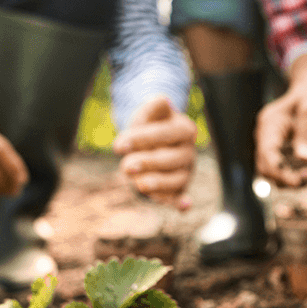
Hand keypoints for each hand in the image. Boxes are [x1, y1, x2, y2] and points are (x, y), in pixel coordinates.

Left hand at [112, 95, 196, 210]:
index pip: (165, 134)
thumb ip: (152, 108)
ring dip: (159, 184)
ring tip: (140, 184)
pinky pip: (180, 196)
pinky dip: (182, 203)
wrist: (153, 139)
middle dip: (148, 163)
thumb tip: (161, 100)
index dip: (142, 139)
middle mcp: (189, 152)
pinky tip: (183, 207)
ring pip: (176, 181)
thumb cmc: (149, 125)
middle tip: (126, 166)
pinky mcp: (178, 188)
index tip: (118, 146)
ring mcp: (185, 171)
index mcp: (185, 129)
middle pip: (172, 160)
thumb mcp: (148, 113)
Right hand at [255, 78, 306, 187]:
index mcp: (269, 124)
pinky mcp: (280, 153)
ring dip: (294, 178)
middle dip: (288, 178)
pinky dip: (298, 173)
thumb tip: (305, 159)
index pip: (267, 154)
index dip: (280, 171)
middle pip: (267, 168)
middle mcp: (266, 137)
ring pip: (275, 173)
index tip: (299, 180)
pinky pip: (285, 171)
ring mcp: (272, 146)